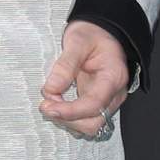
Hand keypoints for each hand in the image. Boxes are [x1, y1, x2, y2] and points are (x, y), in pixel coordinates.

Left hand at [39, 21, 129, 137]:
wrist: (101, 33)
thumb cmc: (92, 34)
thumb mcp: (78, 41)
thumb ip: (65, 65)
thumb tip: (50, 89)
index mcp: (113, 77)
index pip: (94, 104)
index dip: (70, 111)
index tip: (48, 106)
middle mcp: (114, 94)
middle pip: (93, 123)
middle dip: (67, 119)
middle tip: (45, 104)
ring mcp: (106, 101)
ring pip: (88, 126)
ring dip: (66, 121)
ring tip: (50, 102)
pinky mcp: (96, 104)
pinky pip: (83, 121)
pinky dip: (68, 118)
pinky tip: (57, 104)